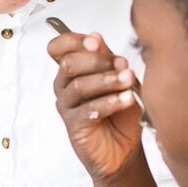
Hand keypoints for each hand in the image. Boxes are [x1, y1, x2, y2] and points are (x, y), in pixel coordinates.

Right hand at [47, 31, 143, 179]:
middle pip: (68, 64)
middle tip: (121, 64)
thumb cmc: (120, 114)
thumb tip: (96, 37)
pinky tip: (126, 99)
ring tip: (128, 81)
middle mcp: (65, 86)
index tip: (95, 41)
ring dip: (107, 80)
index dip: (73, 41)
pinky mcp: (74, 126)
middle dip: (97, 60)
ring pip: (79, 86)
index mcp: (72, 70)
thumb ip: (108, 60)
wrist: (124, 149)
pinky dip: (110, 102)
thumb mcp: (119, 80)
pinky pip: (88, 110)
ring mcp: (68, 106)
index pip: (59, 48)